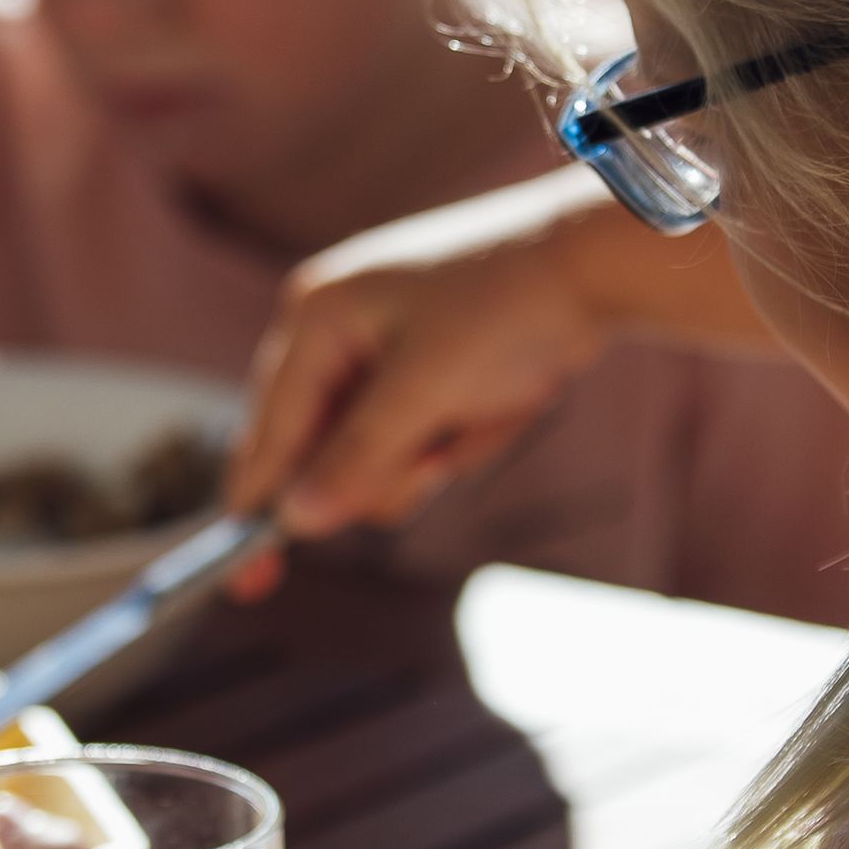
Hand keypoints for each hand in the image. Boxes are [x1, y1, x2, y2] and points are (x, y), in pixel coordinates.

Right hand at [229, 170, 631, 541]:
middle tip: (437, 455)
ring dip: (433, 456)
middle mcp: (338, 332)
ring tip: (481, 415)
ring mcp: (382, 351)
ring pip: (376, 457)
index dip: (259, 506)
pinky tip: (499, 406)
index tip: (248, 581)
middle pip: (324, 452)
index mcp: (317, 316)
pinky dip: (460, 441)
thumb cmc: (507, 311)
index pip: (271, 430)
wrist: (599, 267)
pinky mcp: (426, 371)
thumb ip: (357, 457)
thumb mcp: (427, 391)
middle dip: (388, 468)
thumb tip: (293, 519)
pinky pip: (421, 440)